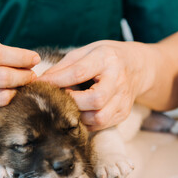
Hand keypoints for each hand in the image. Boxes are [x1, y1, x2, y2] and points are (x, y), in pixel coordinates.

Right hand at [0, 31, 39, 117]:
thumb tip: (24, 59)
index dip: (21, 58)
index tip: (35, 58)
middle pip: (1, 78)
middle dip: (24, 77)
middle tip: (32, 75)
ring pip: (0, 98)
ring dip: (17, 91)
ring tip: (20, 85)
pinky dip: (2, 102)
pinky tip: (4, 94)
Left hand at [38, 40, 152, 130]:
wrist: (137, 66)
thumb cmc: (106, 57)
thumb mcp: (86, 51)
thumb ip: (64, 66)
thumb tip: (42, 81)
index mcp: (106, 59)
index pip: (79, 72)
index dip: (57, 80)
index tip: (40, 84)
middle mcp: (118, 80)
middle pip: (94, 100)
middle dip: (71, 102)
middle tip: (58, 98)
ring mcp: (123, 99)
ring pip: (99, 118)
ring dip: (78, 115)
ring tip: (69, 106)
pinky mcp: (123, 113)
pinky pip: (101, 125)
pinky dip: (86, 122)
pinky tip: (80, 112)